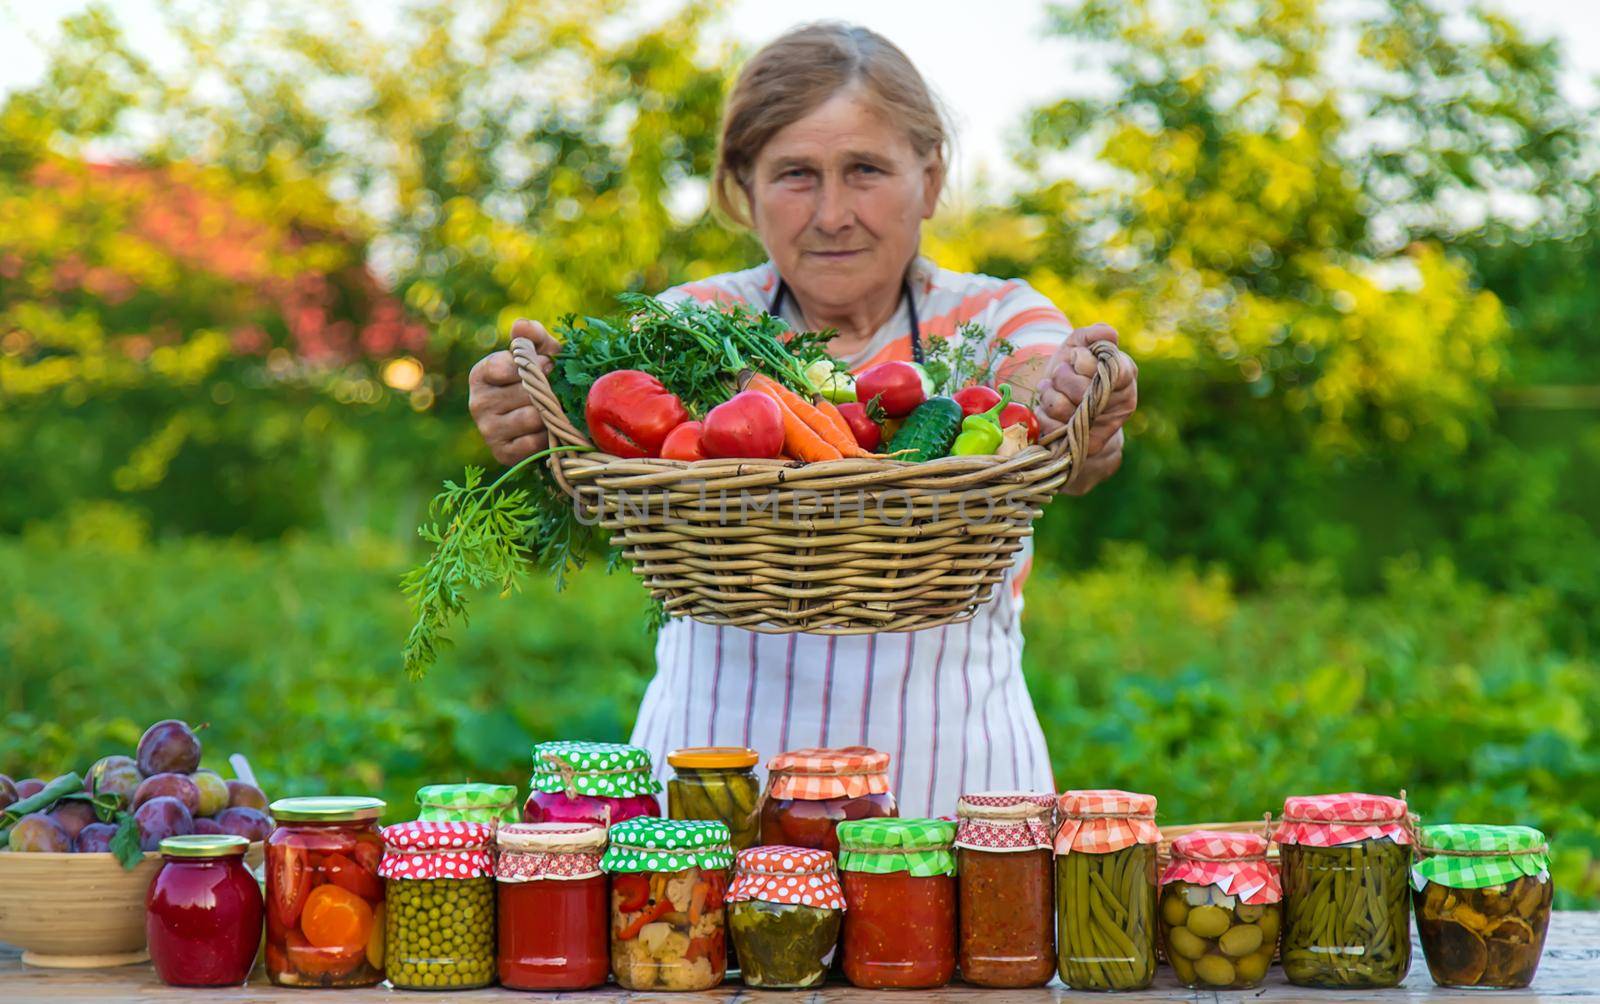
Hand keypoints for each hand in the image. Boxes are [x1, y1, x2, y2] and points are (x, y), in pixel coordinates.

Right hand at [468, 319, 560, 465]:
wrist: (545, 418)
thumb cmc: (542, 377)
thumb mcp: (540, 351)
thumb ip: (532, 335)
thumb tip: (520, 327)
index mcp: (480, 374)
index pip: (506, 367)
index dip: (534, 365)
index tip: (548, 365)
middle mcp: (477, 402)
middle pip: (524, 393)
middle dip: (546, 390)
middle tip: (556, 390)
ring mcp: (487, 430)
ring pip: (531, 417)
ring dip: (549, 413)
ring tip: (553, 409)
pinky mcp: (501, 453)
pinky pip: (534, 443)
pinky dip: (547, 437)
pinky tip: (549, 431)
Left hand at [1035, 323, 1137, 494]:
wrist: (1063, 398)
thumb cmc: (1073, 367)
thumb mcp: (1081, 343)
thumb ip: (1094, 334)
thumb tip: (1109, 335)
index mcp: (1126, 375)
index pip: (1109, 368)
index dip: (1084, 362)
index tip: (1076, 357)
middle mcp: (1122, 403)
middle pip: (1081, 389)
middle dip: (1062, 375)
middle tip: (1062, 373)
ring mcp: (1104, 427)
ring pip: (1062, 408)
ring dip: (1048, 393)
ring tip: (1052, 389)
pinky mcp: (1084, 446)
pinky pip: (1053, 428)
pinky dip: (1043, 413)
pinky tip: (1048, 409)